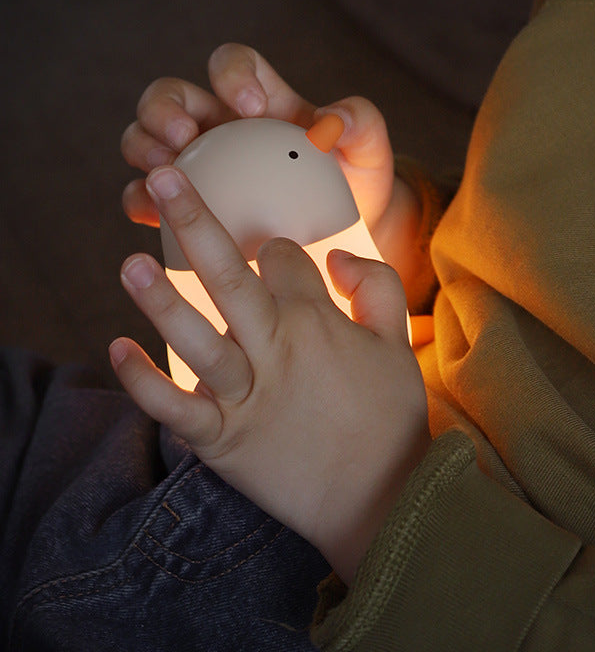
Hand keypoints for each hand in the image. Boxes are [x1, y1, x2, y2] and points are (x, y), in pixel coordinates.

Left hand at [109, 166, 430, 583]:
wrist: (380, 497)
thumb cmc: (390, 416)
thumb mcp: (399, 341)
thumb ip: (376, 285)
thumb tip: (336, 255)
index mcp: (318, 321)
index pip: (282, 260)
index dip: (271, 247)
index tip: (267, 255)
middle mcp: (277, 349)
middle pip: (229, 276)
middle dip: (195, 221)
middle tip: (163, 177)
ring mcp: (246, 395)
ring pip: (195, 338)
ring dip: (159, 300)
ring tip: (130, 262)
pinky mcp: (224, 439)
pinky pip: (176, 408)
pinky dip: (144, 382)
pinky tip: (117, 350)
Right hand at [121, 43, 395, 233]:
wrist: (340, 234)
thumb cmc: (352, 181)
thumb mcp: (368, 150)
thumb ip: (361, 123)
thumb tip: (335, 120)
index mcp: (258, 98)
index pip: (231, 63)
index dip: (231, 73)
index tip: (250, 104)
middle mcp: (218, 125)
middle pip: (171, 97)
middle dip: (164, 108)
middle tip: (184, 136)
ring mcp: (197, 164)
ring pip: (145, 140)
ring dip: (145, 148)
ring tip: (165, 171)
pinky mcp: (186, 206)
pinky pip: (149, 197)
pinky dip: (144, 202)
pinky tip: (155, 215)